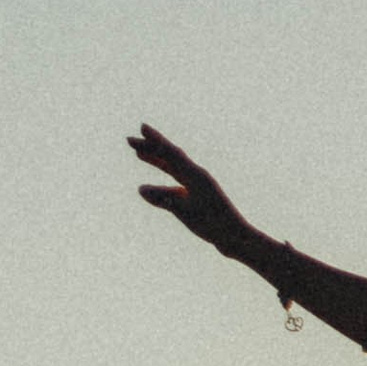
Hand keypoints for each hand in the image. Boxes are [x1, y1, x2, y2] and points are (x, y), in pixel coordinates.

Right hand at [130, 125, 262, 264]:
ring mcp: (197, 187)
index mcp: (196, 176)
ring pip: (172, 170)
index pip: (172, 153)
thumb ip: (163, 199)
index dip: (155, 140)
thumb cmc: (214, 225)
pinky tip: (150, 190)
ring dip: (155, 161)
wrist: (236, 238)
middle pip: (171, 157)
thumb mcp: (185, 212)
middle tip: (130, 140)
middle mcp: (197, 176)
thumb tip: (140, 189)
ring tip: (138, 154)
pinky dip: (161, 184)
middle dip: (150, 147)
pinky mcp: (197, 198)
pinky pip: (175, 185)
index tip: (141, 127)